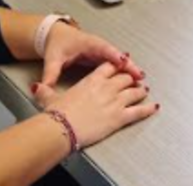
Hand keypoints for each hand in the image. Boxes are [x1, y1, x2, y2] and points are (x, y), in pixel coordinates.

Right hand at [32, 62, 157, 147]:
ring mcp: (115, 102)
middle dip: (130, 78)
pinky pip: (139, 111)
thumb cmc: (57, 114)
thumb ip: (46, 89)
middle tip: (135, 78)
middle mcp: (106, 88)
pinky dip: (148, 109)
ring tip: (144, 90)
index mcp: (92, 80)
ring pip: (134, 92)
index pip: (109, 67)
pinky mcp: (120, 117)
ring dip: (140, 91)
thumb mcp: (49, 98)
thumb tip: (37, 86)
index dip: (116, 65)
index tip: (121, 64)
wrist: (62, 127)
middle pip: (124, 78)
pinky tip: (154, 107)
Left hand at [40, 22, 144, 87]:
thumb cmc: (57, 44)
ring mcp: (102, 51)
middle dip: (129, 64)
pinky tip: (132, 79)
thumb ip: (50, 73)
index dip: (115, 55)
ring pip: (119, 59)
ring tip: (140, 79)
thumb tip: (43, 87)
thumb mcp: (53, 58)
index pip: (105, 49)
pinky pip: (116, 63)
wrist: (55, 36)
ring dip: (129, 68)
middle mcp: (99, 46)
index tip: (124, 62)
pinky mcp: (102, 57)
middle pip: (117, 54)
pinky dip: (125, 70)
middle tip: (139, 74)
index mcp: (89, 43)